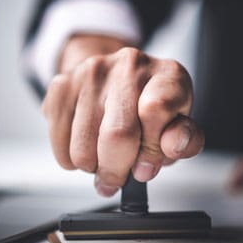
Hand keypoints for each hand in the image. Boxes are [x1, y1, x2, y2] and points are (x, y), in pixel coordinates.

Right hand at [42, 35, 203, 195]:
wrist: (115, 77)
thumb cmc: (149, 105)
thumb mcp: (177, 122)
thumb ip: (183, 139)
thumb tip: (172, 147)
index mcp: (167, 74)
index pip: (155, 111)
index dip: (150, 150)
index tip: (145, 167)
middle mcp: (129, 65)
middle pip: (116, 135)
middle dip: (116, 171)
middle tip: (117, 177)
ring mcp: (92, 72)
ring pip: (83, 148)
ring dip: (93, 166)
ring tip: (103, 156)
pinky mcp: (62, 85)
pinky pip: (59, 142)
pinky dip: (71, 158)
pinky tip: (86, 145)